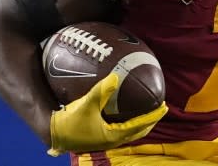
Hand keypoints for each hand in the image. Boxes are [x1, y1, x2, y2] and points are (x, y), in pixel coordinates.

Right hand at [47, 73, 168, 155]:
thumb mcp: (86, 104)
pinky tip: (124, 111)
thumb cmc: (70, 122)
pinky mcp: (99, 137)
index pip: (140, 125)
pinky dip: (128, 122)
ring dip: (140, 123)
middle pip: (139, 131)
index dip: (153, 116)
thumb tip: (116, 77)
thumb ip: (101, 91)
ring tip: (147, 111)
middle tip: (160, 109)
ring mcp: (106, 140)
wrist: (54, 133)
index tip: (164, 107)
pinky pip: (120, 130)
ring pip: (130, 132)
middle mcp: (112, 140)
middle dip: (151, 121)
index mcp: (114, 135)